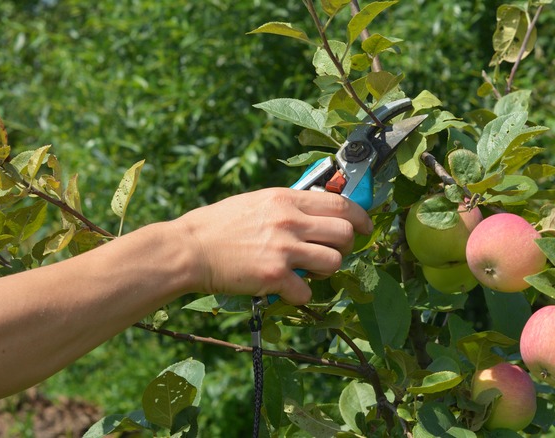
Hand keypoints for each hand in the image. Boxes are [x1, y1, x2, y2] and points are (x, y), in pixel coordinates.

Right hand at [172, 188, 372, 304]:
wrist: (189, 249)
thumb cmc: (218, 225)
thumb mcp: (257, 201)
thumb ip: (288, 206)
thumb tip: (317, 211)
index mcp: (286, 199)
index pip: (341, 203)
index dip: (360, 217)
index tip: (365, 227)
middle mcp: (289, 221)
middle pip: (345, 233)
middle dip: (345, 246)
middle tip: (329, 253)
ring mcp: (283, 249)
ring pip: (334, 262)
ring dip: (325, 271)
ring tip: (306, 271)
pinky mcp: (274, 276)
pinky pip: (307, 291)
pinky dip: (300, 294)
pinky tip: (284, 288)